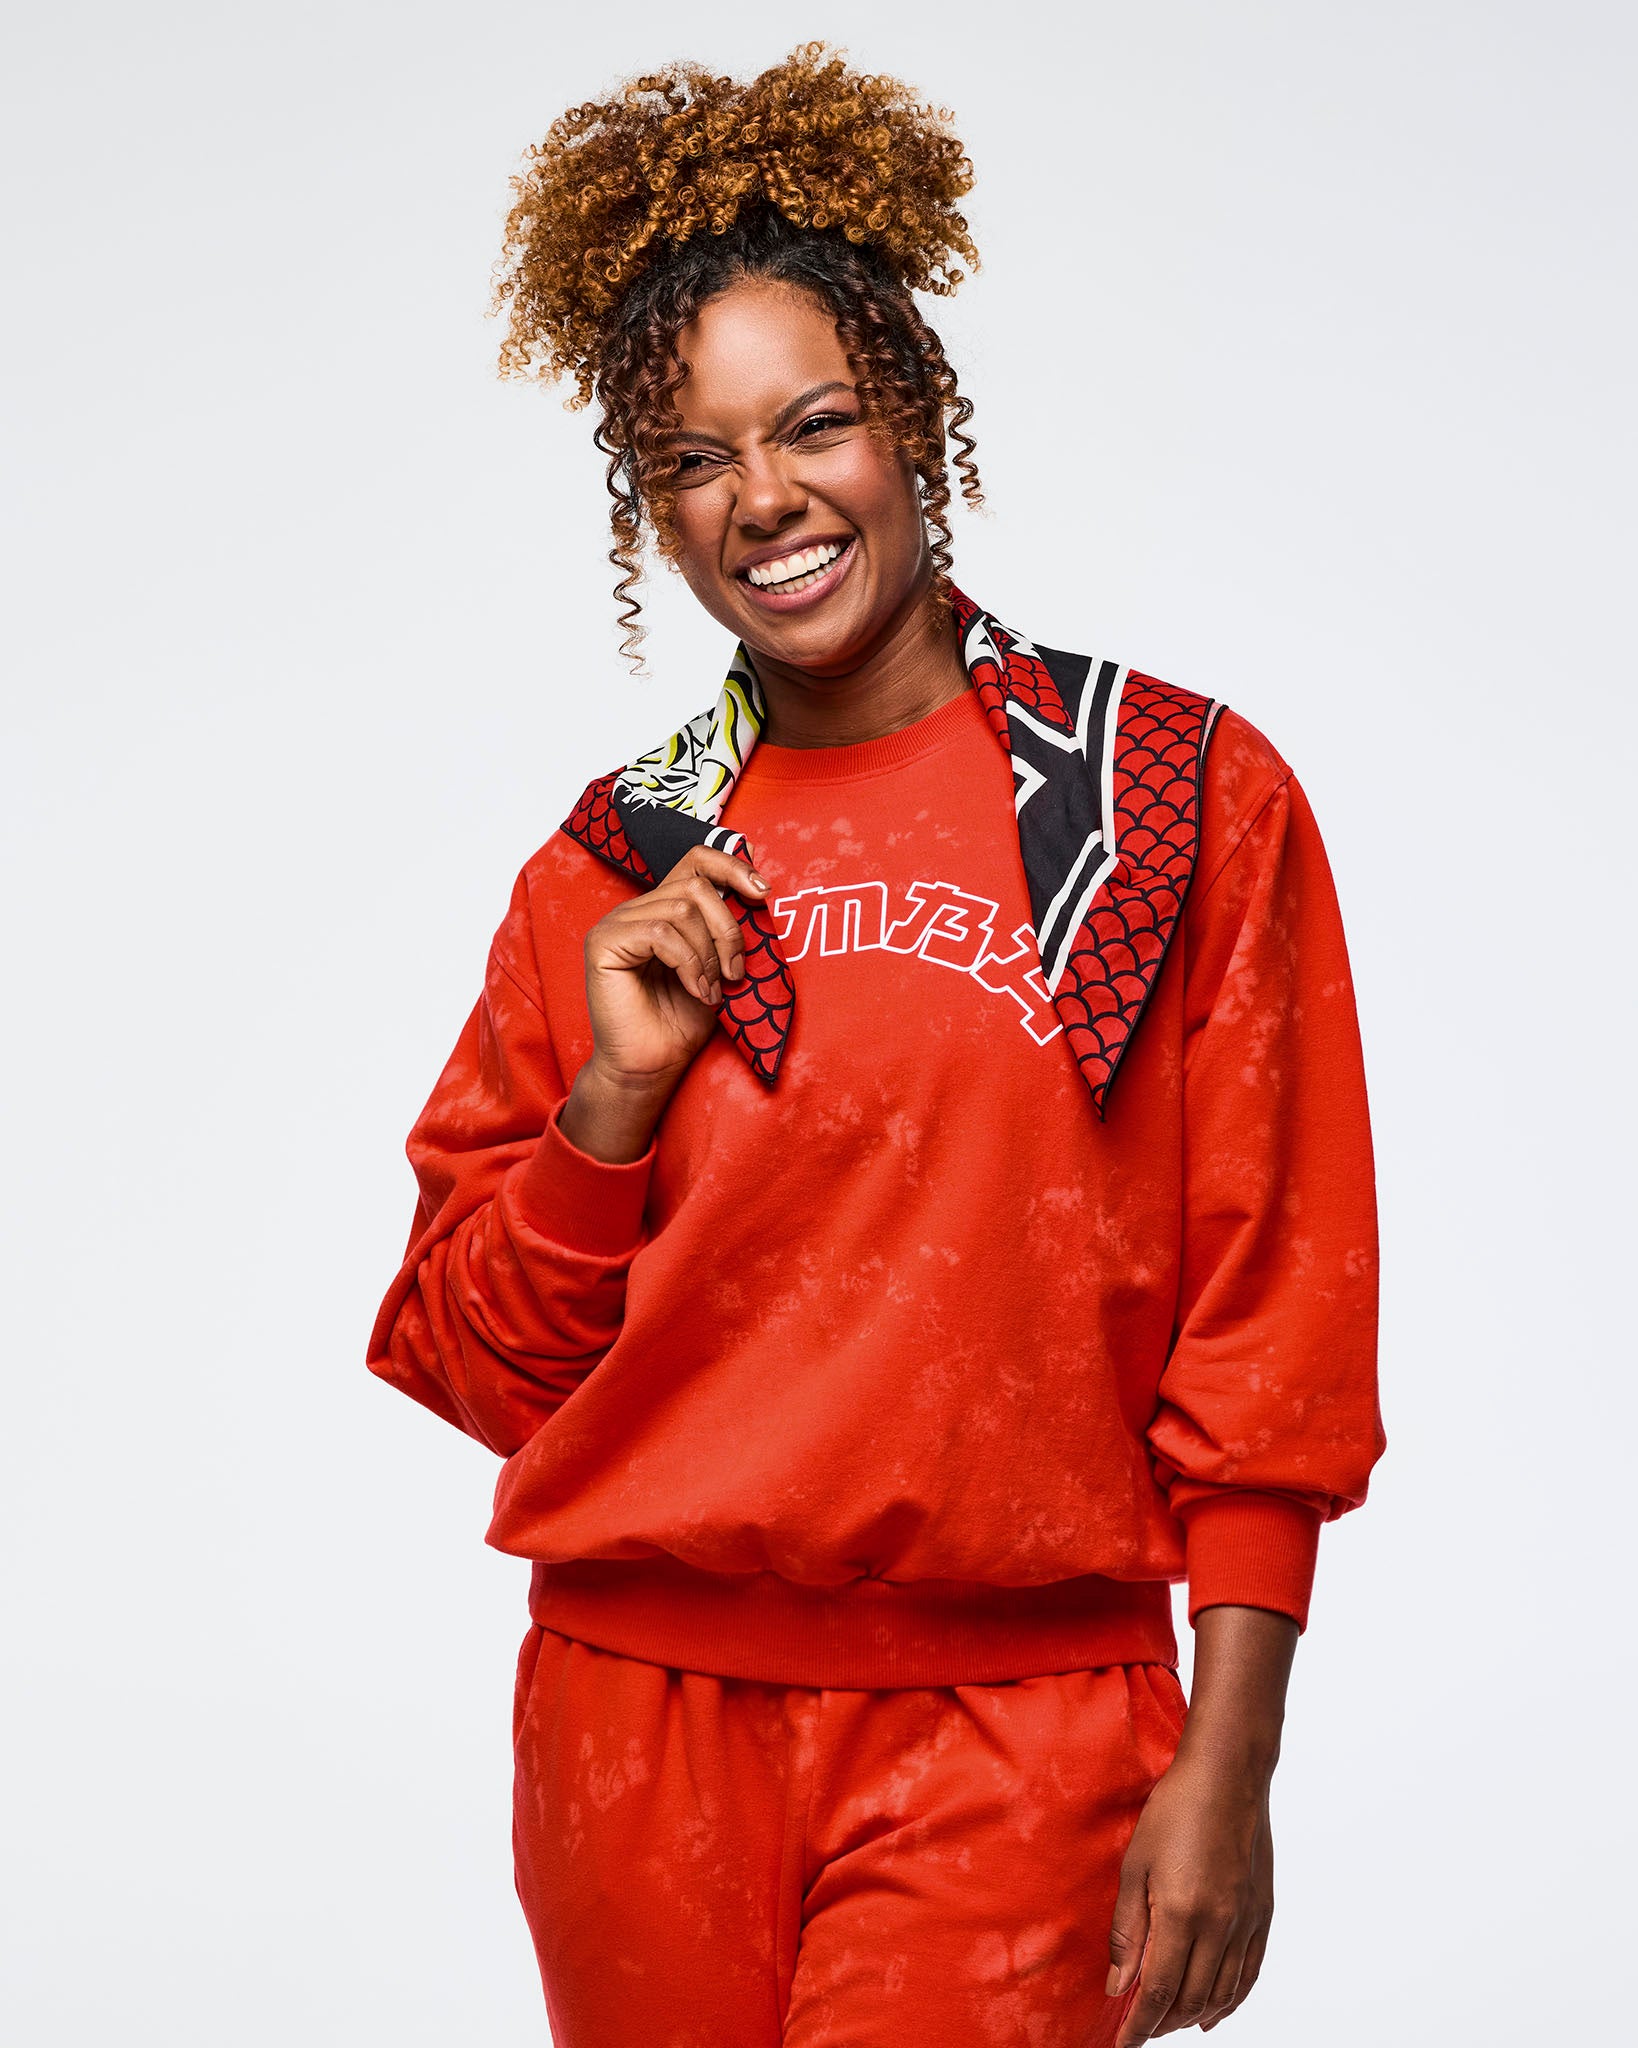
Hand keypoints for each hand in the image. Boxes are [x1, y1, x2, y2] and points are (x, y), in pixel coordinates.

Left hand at [1106, 1604, 1295, 2042]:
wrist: (1228, 1775)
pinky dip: (1231, 2000)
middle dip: (1162, 2022)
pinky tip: (1214, 2010)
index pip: (1159, 1991)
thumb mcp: (1135, 1865)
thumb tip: (1119, 1982)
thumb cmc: (1176, 1809)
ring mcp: (1246, 1923)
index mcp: (1183, 1914)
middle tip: (1139, 2028)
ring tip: (1168, 2021)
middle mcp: (1220, 1926)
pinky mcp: (1262, 1914)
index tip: (1123, 2042)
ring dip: (1193, 2015)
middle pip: (1192, 1999)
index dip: (1140, 2024)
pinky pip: (1249, 1973)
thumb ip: (1128, 1929)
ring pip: (1222, 1993)